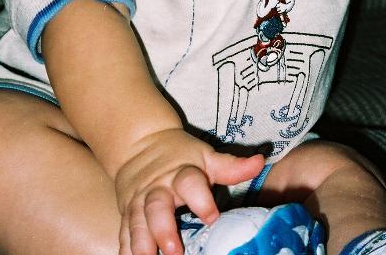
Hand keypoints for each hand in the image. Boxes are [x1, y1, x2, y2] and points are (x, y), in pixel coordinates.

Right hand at [115, 127, 264, 254]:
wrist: (141, 142)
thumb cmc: (181, 156)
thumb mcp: (206, 157)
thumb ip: (231, 165)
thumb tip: (261, 161)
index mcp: (180, 173)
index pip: (190, 182)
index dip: (201, 198)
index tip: (212, 216)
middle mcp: (157, 188)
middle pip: (157, 207)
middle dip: (163, 229)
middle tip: (174, 251)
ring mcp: (138, 202)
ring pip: (137, 223)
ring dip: (141, 244)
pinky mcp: (126, 213)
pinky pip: (124, 232)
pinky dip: (126, 248)